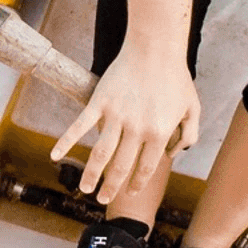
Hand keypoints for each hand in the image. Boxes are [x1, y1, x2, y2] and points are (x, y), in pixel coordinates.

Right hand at [50, 41, 199, 204]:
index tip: (130, 191)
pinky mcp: (100, 102)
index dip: (137, 183)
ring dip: (91, 175)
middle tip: (103, 200)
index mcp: (159, 133)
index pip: (145, 168)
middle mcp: (136, 129)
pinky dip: (66, 142)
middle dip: (111, 187)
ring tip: (85, 189)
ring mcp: (116, 116)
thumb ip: (189, 134)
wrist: (155, 46)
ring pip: (100, 154)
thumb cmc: (175, 76)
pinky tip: (55, 156)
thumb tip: (175, 154)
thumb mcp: (193, 106)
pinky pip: (80, 126)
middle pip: (120, 167)